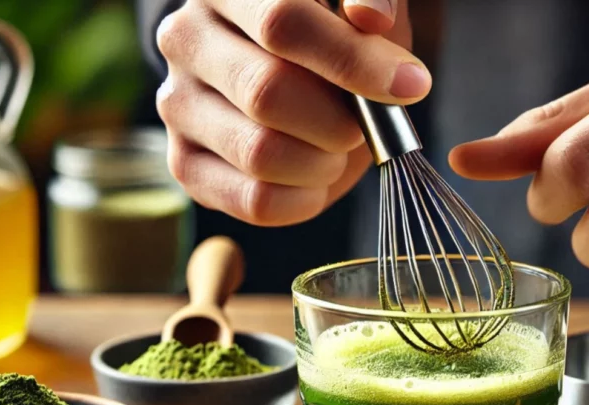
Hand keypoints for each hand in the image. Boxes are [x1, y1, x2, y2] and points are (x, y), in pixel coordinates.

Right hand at [156, 0, 429, 225]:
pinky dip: (303, 200)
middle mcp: (185, 38)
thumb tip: (371, 17)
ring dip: (323, 163)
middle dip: (339, 121)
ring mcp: (176, 104)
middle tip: (363, 126)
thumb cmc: (329, 35)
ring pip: (259, 154)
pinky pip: (253, 200)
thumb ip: (374, 0)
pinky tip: (317, 178)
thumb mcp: (358, 7)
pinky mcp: (183, 163)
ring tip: (337, 149)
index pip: (282, 22)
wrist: (282, 76)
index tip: (411, 85)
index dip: (353, 60)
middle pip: (266, 92)